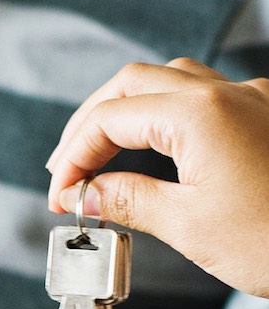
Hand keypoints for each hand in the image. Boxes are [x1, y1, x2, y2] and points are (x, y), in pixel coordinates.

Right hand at [46, 58, 268, 296]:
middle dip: (91, 123)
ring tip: (102, 152)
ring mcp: (252, 101)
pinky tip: (159, 146)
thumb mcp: (190, 226)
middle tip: (67, 169)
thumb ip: (130, 199)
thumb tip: (87, 191)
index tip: (60, 197)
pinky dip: (166, 115)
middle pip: (132, 84)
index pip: (109, 118)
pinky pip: (206, 97)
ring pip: (170, 82)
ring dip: (128, 111)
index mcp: (199, 114)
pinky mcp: (268, 117)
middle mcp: (226, 94)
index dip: (74, 157)